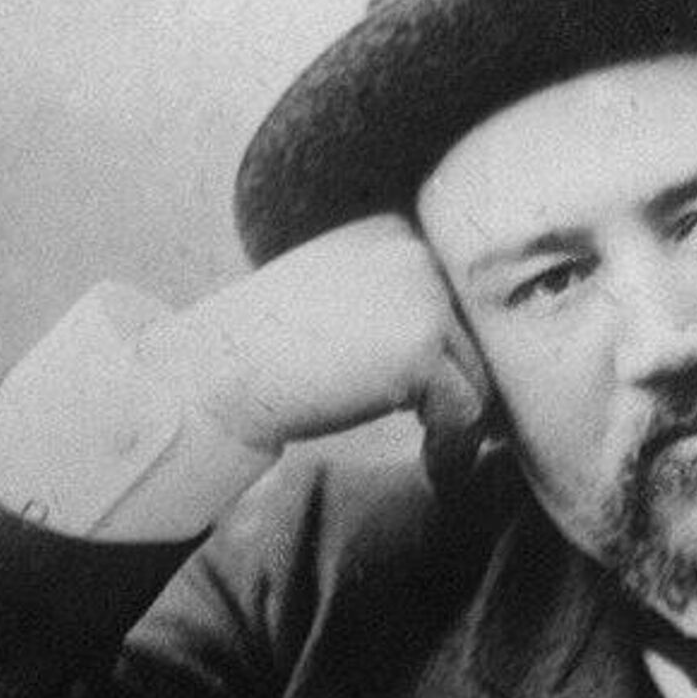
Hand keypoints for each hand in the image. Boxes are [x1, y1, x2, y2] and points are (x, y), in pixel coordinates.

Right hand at [140, 214, 493, 485]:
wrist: (218, 369)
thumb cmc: (268, 345)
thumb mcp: (339, 296)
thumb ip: (396, 305)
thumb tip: (463, 357)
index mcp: (394, 231)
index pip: (457, 299)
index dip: (456, 355)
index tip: (449, 397)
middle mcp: (415, 252)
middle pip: (474, 336)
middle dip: (464, 389)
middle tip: (457, 435)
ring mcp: (422, 297)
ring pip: (478, 375)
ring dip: (462, 424)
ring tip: (442, 454)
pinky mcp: (420, 350)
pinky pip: (465, 412)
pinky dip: (453, 448)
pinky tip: (432, 466)